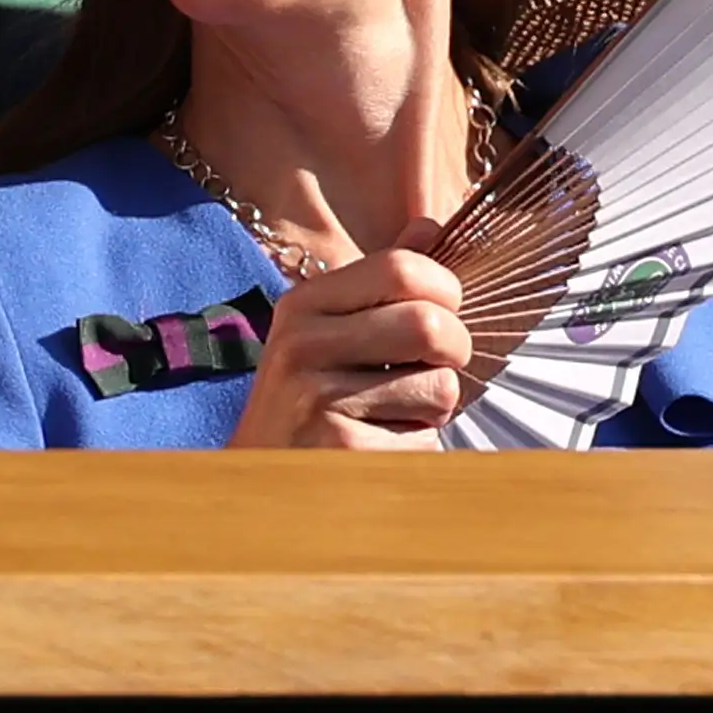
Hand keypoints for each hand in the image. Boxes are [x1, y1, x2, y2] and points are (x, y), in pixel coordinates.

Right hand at [227, 198, 468, 450]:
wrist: (258, 486)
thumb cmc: (308, 403)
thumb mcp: (328, 331)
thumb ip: (381, 280)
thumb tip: (431, 226)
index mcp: (304, 305)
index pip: (403, 268)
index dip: (445, 291)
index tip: (441, 313)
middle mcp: (303, 345)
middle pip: (430, 324)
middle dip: (454, 352)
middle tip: (432, 370)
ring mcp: (318, 400)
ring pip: (440, 387)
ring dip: (435, 409)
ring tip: (395, 415)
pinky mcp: (342, 451)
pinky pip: (427, 441)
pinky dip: (418, 450)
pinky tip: (380, 449)